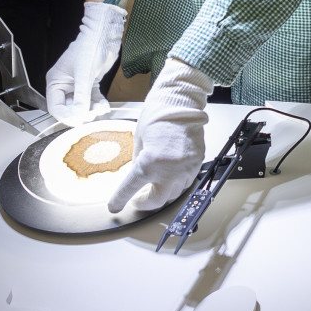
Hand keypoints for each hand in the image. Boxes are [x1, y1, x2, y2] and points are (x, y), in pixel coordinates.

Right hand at [45, 2, 127, 124]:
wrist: (104, 35)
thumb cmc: (89, 46)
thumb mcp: (84, 74)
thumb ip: (81, 97)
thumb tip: (79, 115)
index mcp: (55, 81)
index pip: (55, 107)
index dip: (66, 116)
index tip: (78, 120)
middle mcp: (65, 84)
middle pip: (69, 108)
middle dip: (80, 113)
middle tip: (91, 115)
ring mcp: (78, 85)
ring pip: (82, 105)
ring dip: (91, 109)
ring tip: (100, 109)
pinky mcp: (90, 83)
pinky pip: (92, 99)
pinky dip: (98, 104)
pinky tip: (104, 105)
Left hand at [107, 58, 212, 214]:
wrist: (181, 103)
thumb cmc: (157, 116)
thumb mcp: (139, 140)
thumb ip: (139, 162)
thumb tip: (138, 177)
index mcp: (149, 163)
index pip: (130, 189)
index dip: (119, 200)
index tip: (115, 207)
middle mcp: (168, 170)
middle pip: (156, 201)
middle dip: (145, 204)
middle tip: (138, 200)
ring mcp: (185, 169)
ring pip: (173, 194)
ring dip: (162, 194)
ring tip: (154, 188)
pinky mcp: (196, 164)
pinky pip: (186, 183)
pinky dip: (176, 185)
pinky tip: (169, 178)